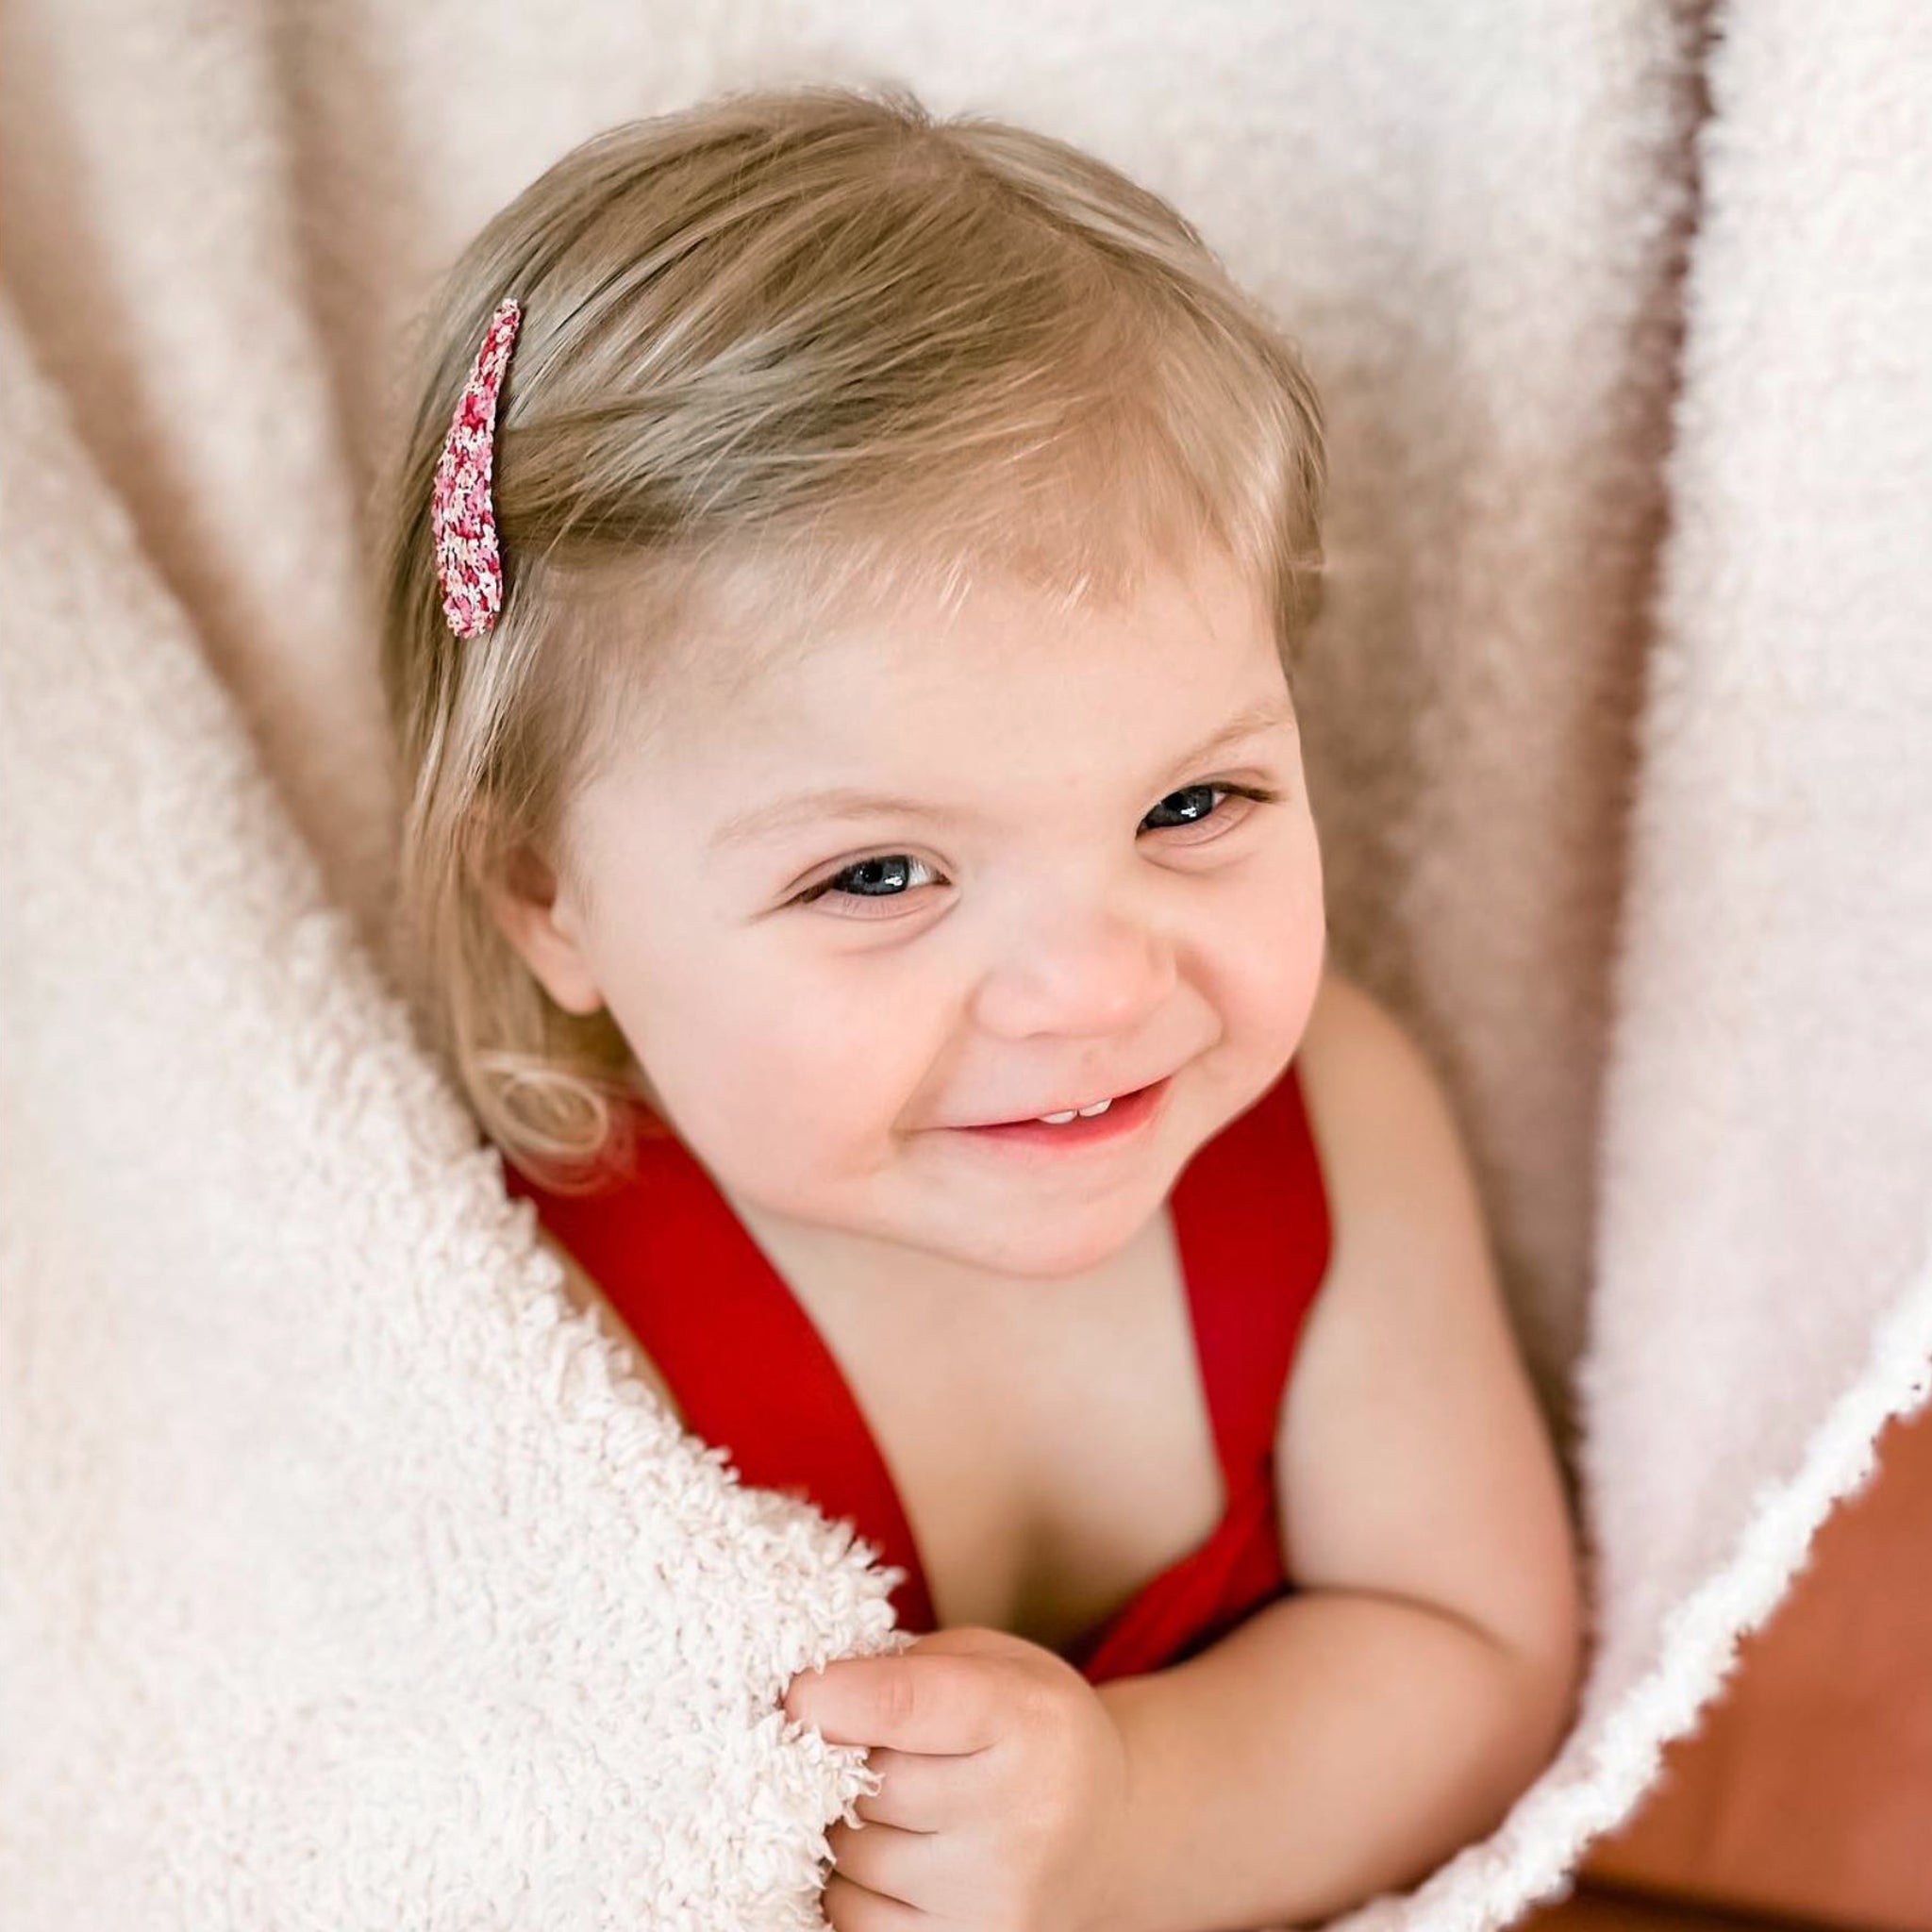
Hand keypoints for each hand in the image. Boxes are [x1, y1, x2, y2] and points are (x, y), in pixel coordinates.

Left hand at [780, 1624, 1136, 1930]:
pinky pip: (854, 1919)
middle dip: (849, 1763)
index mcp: (1028, 1719)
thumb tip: (803, 1701)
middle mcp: (1024, 1813)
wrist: (1106, 1835)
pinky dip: (855, 1886)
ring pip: (851, 1855)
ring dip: (848, 1827)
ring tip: (901, 1808)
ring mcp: (998, 1897)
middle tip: (877, 1750)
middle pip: (869, 1784)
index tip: (799, 1695)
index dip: (834, 1697)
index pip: (904, 1703)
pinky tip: (900, 1859)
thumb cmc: (1029, 1730)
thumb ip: (906, 1668)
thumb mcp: (991, 1664)